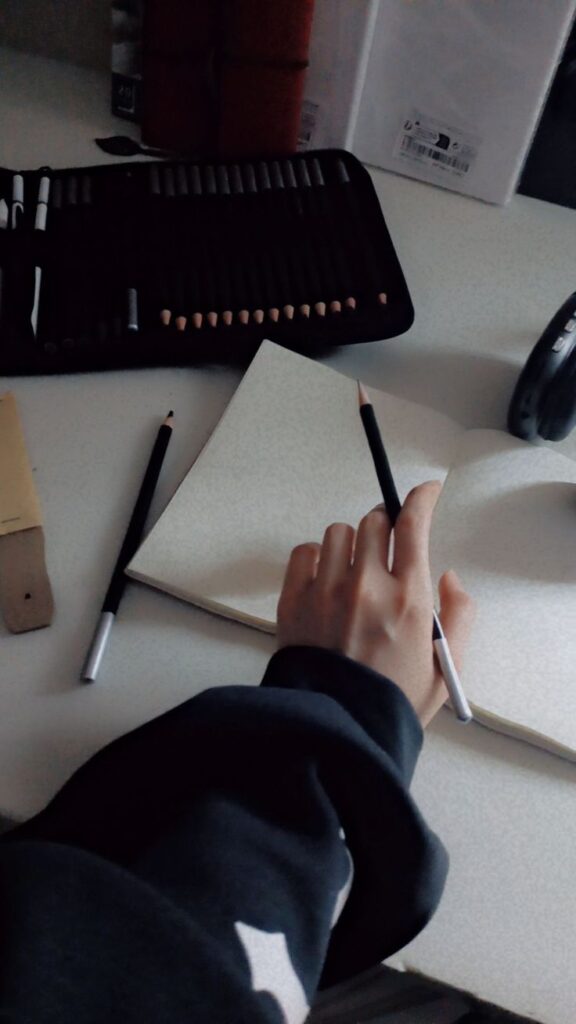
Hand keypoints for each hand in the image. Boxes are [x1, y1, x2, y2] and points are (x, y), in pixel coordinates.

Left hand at [276, 481, 474, 725]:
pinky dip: (316, 557)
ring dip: (352, 543)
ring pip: (338, 532)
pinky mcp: (293, 601)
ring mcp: (325, 591)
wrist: (339, 731)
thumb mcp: (446, 666)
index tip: (427, 491)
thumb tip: (447, 575)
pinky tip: (326, 579)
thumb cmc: (393, 702)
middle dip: (385, 527)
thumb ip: (460, 615)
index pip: (413, 524)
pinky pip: (304, 551)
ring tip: (355, 572)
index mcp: (407, 599)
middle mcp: (366, 586)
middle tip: (387, 549)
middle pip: (374, 521)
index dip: (421, 498)